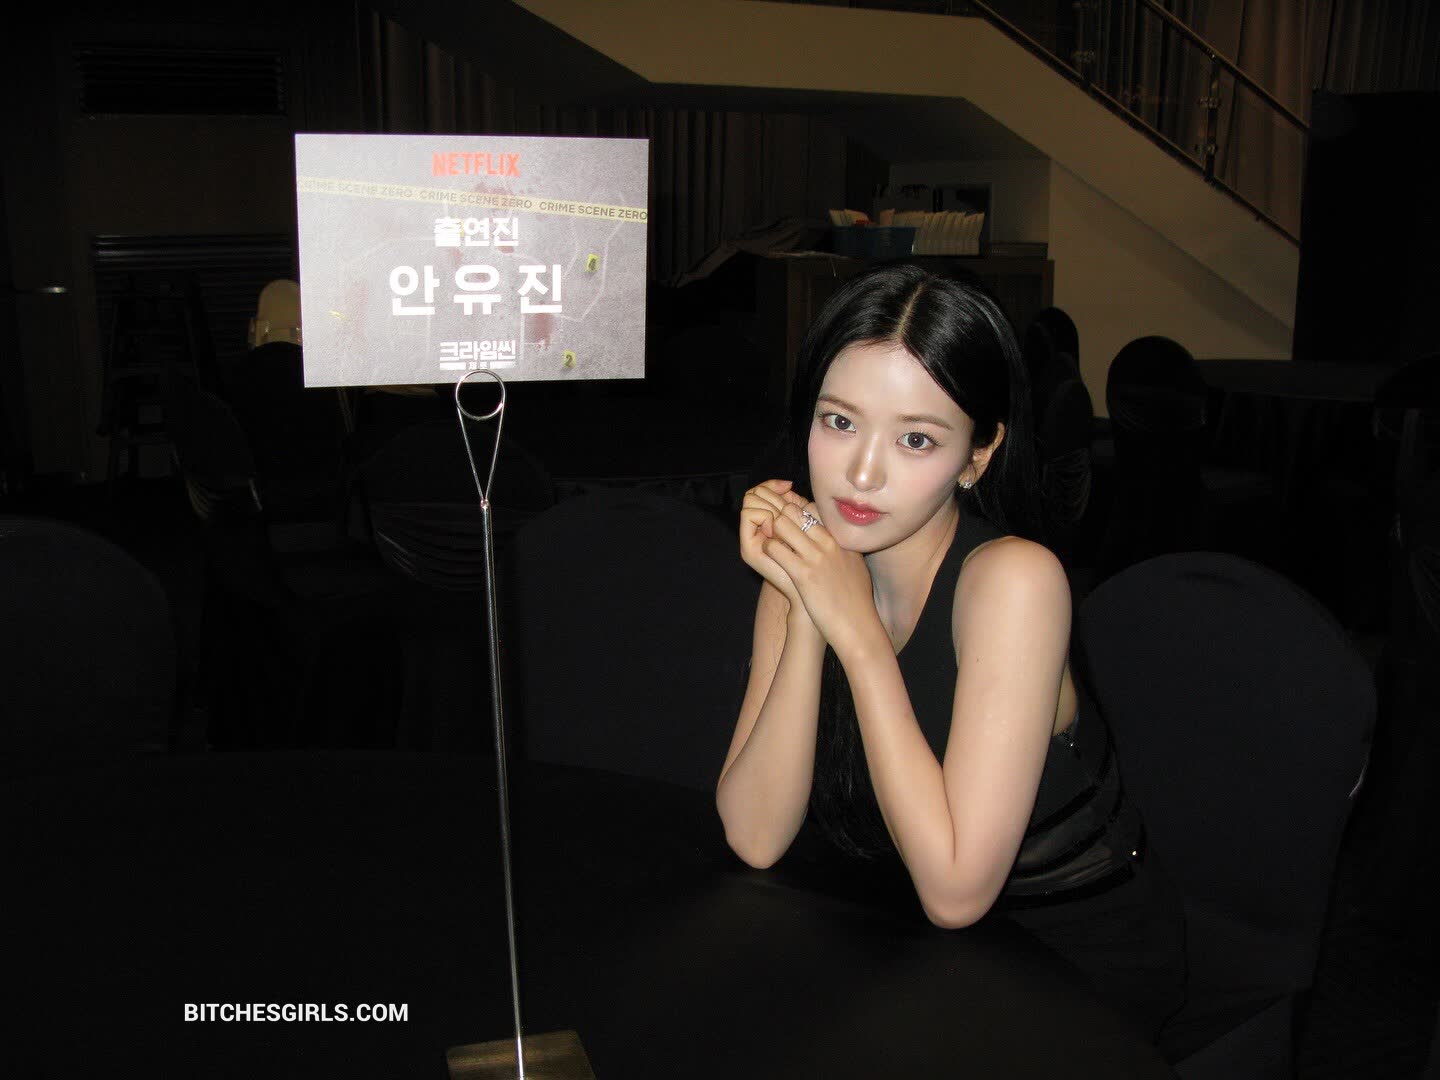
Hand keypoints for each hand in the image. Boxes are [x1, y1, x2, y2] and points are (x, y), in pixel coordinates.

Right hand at [739, 479, 809, 610]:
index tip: (789, 485)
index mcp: (769, 526)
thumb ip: (801, 510)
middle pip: (753, 494)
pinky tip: (777, 523)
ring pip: (750, 501)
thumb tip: (791, 487)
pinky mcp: (749, 549)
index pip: (761, 492)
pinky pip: (749, 516)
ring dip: (768, 502)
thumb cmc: (817, 567)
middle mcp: (756, 531)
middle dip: (769, 491)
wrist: (811, 597)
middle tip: (786, 495)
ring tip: (783, 514)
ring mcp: (750, 540)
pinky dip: (764, 513)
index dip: (773, 485)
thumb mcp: (810, 531)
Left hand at [760, 500, 885, 658]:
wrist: (858, 626)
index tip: (791, 526)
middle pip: (796, 511)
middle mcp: (830, 542)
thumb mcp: (856, 566)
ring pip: (782, 524)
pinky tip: (770, 558)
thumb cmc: (857, 602)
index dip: (797, 513)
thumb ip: (846, 550)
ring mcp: (817, 556)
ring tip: (772, 544)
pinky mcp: (803, 574)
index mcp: (843, 539)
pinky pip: (775, 548)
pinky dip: (768, 549)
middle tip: (775, 533)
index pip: (814, 509)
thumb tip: (840, 542)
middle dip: (780, 518)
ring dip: (772, 532)